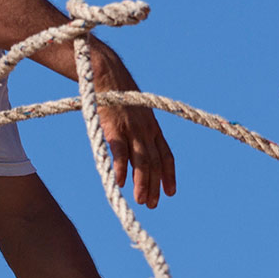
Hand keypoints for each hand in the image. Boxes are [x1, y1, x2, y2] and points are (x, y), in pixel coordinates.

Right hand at [81, 39, 176, 206]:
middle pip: (155, 162)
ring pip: (142, 161)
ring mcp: (133, 129)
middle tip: (153, 205)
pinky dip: (121, 169)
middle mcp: (147, 130)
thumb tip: (131, 150)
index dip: (169, 175)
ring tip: (142, 201)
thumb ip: (135, 131)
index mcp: (153, 127)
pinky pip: (121, 152)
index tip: (171, 192)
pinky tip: (120, 183)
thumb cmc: (117, 93)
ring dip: (143, 183)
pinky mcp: (115, 127)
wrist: (107, 73)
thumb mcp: (133, 112)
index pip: (166, 154)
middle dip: (155, 185)